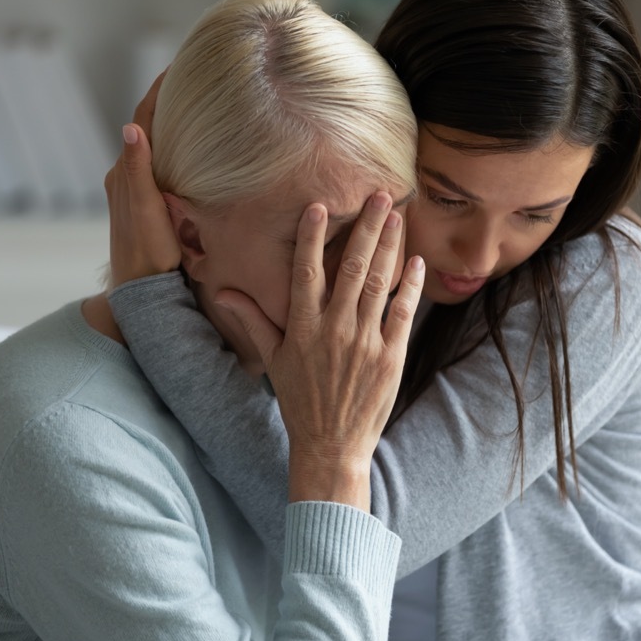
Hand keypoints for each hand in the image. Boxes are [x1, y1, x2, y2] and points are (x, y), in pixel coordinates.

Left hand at [104, 70, 179, 287]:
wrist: (141, 290)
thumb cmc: (147, 253)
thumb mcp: (146, 210)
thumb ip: (138, 170)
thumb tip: (132, 127)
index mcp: (125, 172)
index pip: (142, 119)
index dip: (159, 91)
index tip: (179, 65)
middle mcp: (125, 176)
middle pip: (147, 127)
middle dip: (167, 101)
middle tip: (194, 78)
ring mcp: (134, 190)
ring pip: (153, 145)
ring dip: (171, 124)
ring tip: (196, 105)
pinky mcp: (146, 203)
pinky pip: (158, 164)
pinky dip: (172, 148)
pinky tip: (189, 150)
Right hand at [216, 192, 423, 510]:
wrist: (331, 445)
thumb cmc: (300, 402)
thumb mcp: (274, 360)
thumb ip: (254, 320)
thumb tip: (225, 291)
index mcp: (302, 327)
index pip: (306, 271)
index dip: (313, 236)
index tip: (320, 206)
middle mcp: (334, 329)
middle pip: (352, 267)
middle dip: (367, 228)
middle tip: (380, 194)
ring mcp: (365, 342)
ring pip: (380, 283)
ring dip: (390, 247)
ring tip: (397, 216)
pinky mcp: (390, 356)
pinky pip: (402, 312)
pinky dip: (411, 285)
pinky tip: (415, 261)